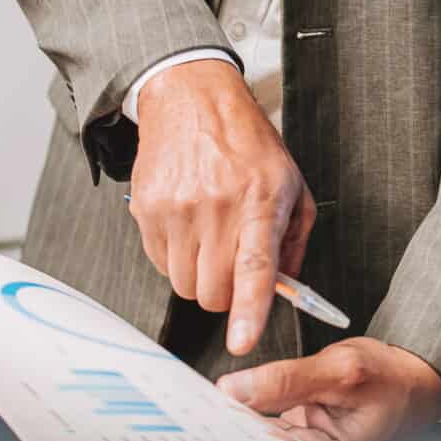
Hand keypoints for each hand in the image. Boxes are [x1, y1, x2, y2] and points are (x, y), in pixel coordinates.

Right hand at [126, 59, 312, 355]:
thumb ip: (294, 240)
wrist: (193, 100)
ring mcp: (176, 209)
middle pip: (213, 292)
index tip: (242, 341)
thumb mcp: (291, 183)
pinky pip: (161, 264)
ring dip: (201, 277)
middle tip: (235, 271)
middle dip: (227, 296)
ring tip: (211, 239)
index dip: (248, 310)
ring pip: (185, 285)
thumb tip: (287, 289)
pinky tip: (189, 227)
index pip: (253, 266)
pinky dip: (177, 259)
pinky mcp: (146, 210)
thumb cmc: (248, 144)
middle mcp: (215, 206)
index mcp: (259, 200)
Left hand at [218, 339, 440, 440]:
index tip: (208, 419)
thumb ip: (286, 380)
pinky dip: (251, 414)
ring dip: (237, 423)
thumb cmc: (393, 378)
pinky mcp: (304, 438)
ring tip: (209, 406)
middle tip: (202, 409)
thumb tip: (234, 390)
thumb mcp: (340, 369)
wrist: (417, 377)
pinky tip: (230, 401)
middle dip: (232, 432)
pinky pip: (269, 430)